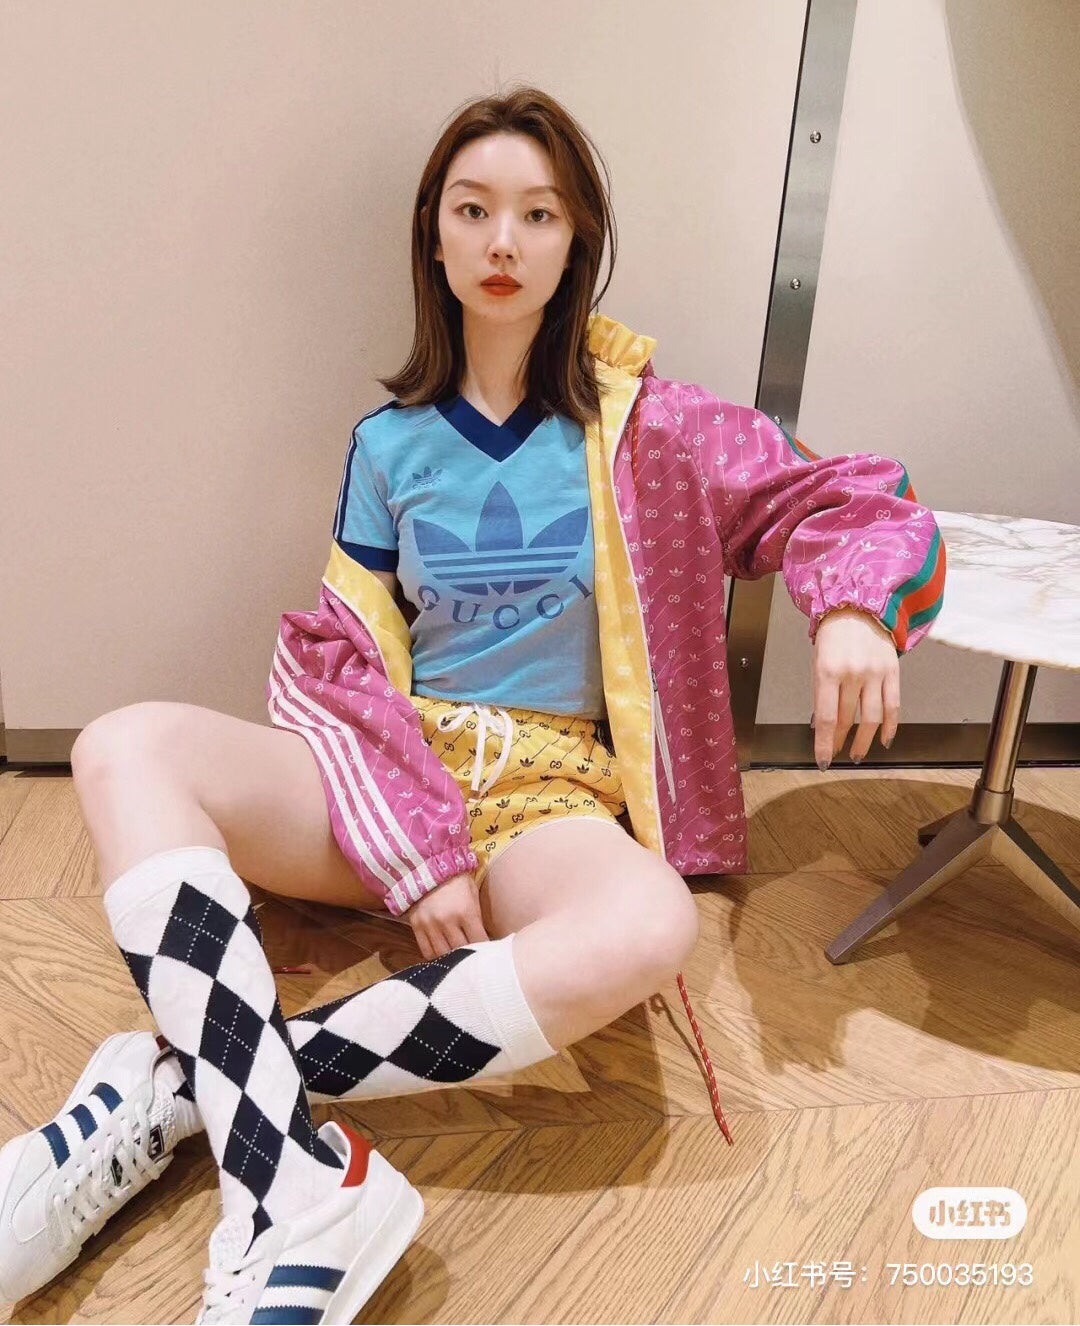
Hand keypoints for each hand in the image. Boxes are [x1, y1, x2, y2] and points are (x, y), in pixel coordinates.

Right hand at [407, 871, 489, 959]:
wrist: (427, 865)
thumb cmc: (456, 879)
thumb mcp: (472, 894)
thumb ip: (476, 918)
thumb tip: (485, 940)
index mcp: (465, 911)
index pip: (479, 941)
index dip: (486, 951)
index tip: (489, 954)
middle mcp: (446, 920)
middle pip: (461, 951)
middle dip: (470, 956)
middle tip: (475, 959)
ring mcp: (429, 925)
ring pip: (443, 954)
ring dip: (452, 959)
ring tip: (459, 958)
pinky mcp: (416, 926)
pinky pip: (426, 951)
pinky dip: (436, 956)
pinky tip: (443, 954)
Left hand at [812, 608, 900, 767]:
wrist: (858, 605)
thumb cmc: (833, 634)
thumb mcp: (818, 662)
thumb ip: (821, 694)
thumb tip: (822, 726)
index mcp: (828, 671)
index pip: (827, 718)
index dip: (825, 743)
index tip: (823, 760)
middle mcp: (853, 673)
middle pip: (848, 719)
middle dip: (841, 741)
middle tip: (837, 754)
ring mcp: (875, 673)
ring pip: (872, 718)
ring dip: (864, 740)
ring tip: (858, 753)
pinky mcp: (893, 671)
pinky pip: (894, 705)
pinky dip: (890, 726)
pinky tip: (884, 740)